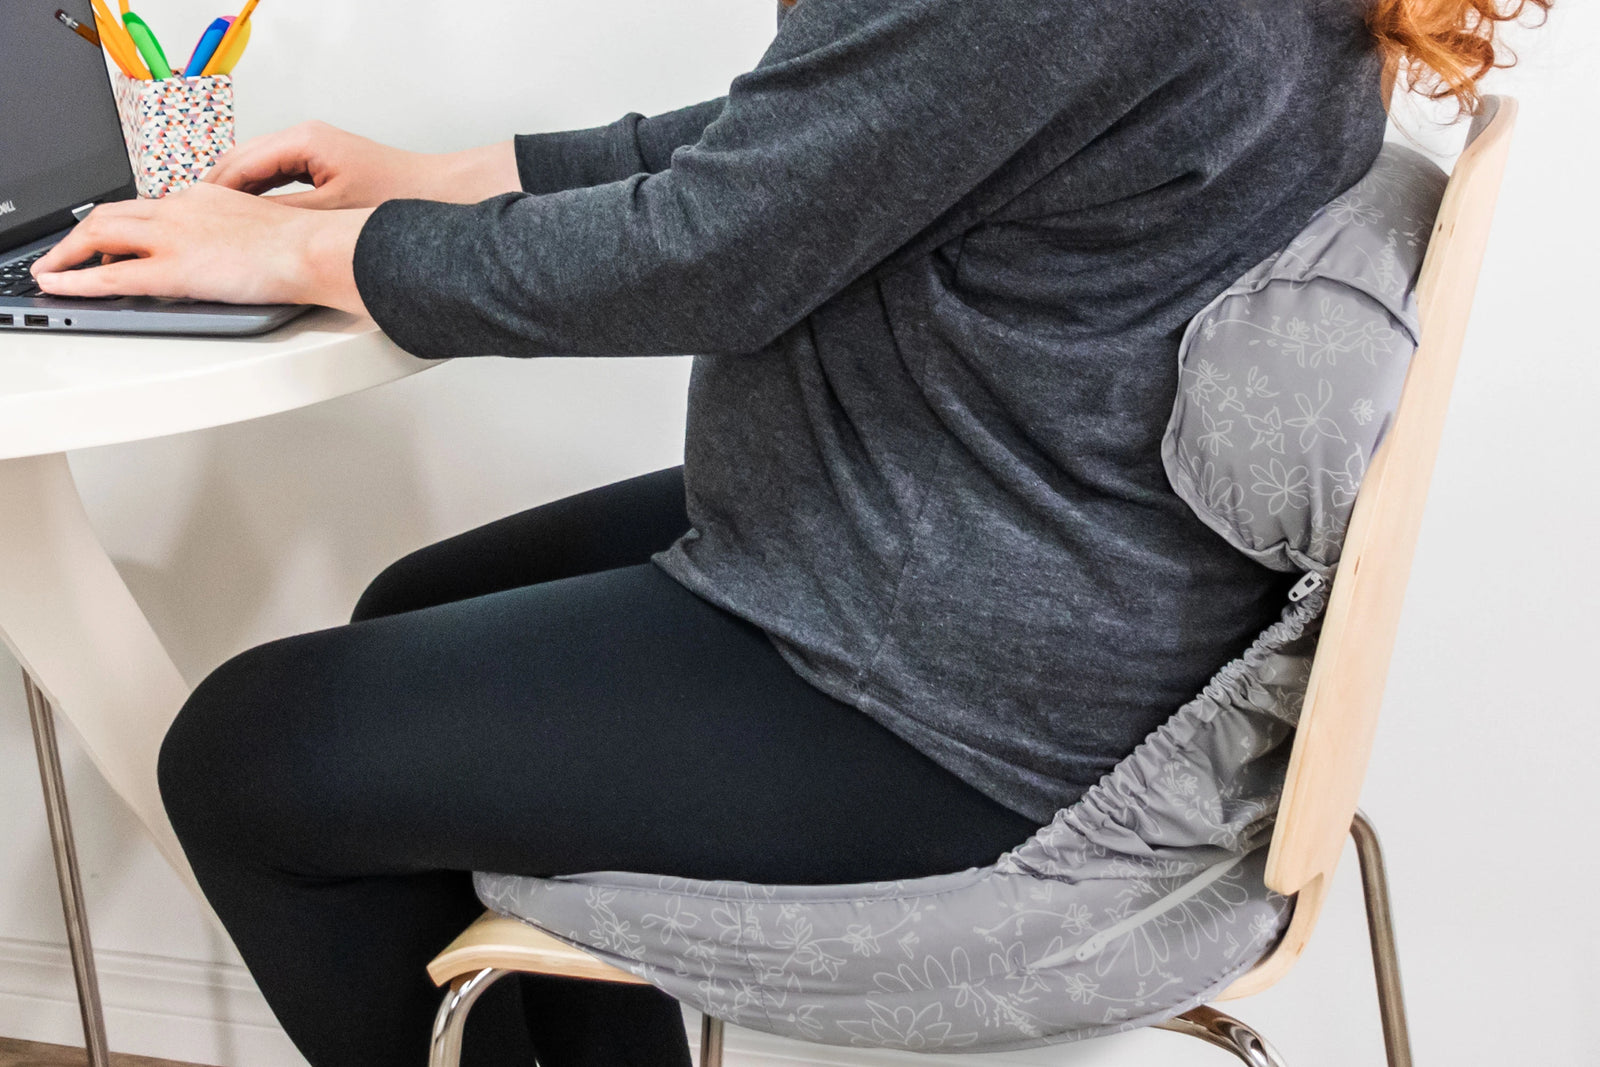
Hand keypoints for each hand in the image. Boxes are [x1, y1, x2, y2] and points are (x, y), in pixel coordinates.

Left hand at [30, 183, 371, 313]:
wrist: (317, 247)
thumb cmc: (311, 245)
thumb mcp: (268, 231)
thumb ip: (241, 239)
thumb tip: (238, 260)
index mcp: (208, 197)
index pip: (151, 206)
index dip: (123, 224)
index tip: (114, 238)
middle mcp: (183, 208)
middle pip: (113, 213)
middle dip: (81, 234)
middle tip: (66, 253)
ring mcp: (174, 236)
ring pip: (99, 234)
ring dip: (67, 253)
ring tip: (52, 271)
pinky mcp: (173, 268)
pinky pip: (109, 275)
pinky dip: (75, 280)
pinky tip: (59, 287)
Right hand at [204, 120, 518, 208]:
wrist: (438, 192)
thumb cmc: (397, 196)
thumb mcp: (331, 213)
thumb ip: (283, 215)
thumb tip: (244, 225)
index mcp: (304, 140)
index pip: (241, 162)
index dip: (213, 191)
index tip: (191, 212)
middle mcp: (306, 136)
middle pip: (243, 160)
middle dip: (218, 189)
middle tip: (191, 218)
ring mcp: (313, 147)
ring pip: (258, 168)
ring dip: (237, 192)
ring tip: (212, 221)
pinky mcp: (322, 161)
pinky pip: (277, 174)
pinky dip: (259, 193)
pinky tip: (248, 217)